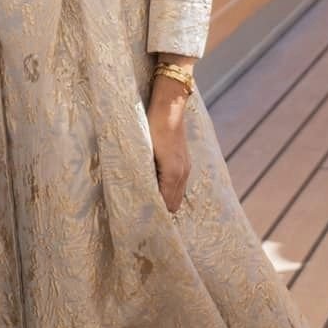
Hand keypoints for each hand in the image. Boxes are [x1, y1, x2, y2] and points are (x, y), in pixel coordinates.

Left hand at [147, 80, 190, 213]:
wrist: (168, 106)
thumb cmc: (154, 127)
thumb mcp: (147, 153)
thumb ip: (149, 177)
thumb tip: (146, 197)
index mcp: (174, 174)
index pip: (168, 205)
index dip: (157, 214)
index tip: (143, 221)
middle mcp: (182, 173)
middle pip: (174, 204)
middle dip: (162, 210)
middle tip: (143, 215)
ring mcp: (185, 166)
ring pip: (177, 194)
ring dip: (165, 199)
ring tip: (148, 203)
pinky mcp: (183, 160)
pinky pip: (178, 184)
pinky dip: (168, 189)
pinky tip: (155, 186)